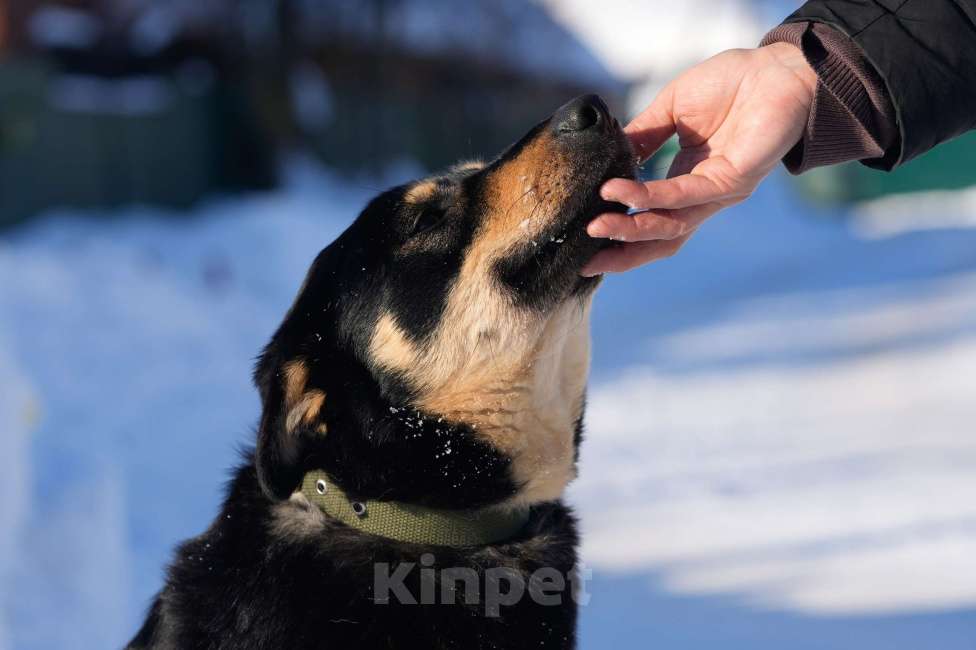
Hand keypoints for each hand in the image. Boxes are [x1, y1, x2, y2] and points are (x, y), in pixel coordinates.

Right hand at [582, 42, 817, 275]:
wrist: (780, 69)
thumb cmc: (732, 84)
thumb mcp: (671, 108)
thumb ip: (642, 134)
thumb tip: (608, 153)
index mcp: (684, 178)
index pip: (650, 217)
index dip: (620, 233)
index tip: (584, 239)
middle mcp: (699, 194)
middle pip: (659, 239)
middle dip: (622, 254)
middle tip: (585, 261)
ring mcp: (716, 193)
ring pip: (669, 226)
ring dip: (630, 230)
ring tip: (595, 227)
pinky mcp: (731, 183)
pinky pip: (681, 195)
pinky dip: (648, 196)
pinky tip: (619, 191)